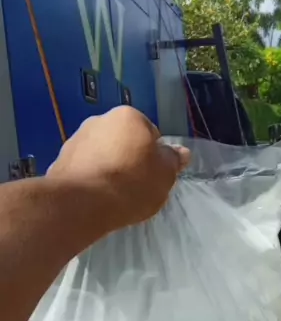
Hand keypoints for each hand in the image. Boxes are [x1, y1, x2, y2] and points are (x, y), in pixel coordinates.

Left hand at [48, 106, 189, 232]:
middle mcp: (100, 120)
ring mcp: (77, 138)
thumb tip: (180, 152)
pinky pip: (84, 168)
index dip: (154, 156)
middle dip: (129, 158)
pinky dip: (91, 177)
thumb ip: (173, 160)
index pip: (150, 133)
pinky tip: (95, 197)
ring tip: (113, 194)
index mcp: (129, 117)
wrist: (82, 203)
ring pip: (102, 153)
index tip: (152, 176)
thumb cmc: (131, 184)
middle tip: (135, 185)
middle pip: (123, 141)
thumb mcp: (165, 175)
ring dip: (108, 167)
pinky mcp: (61, 159)